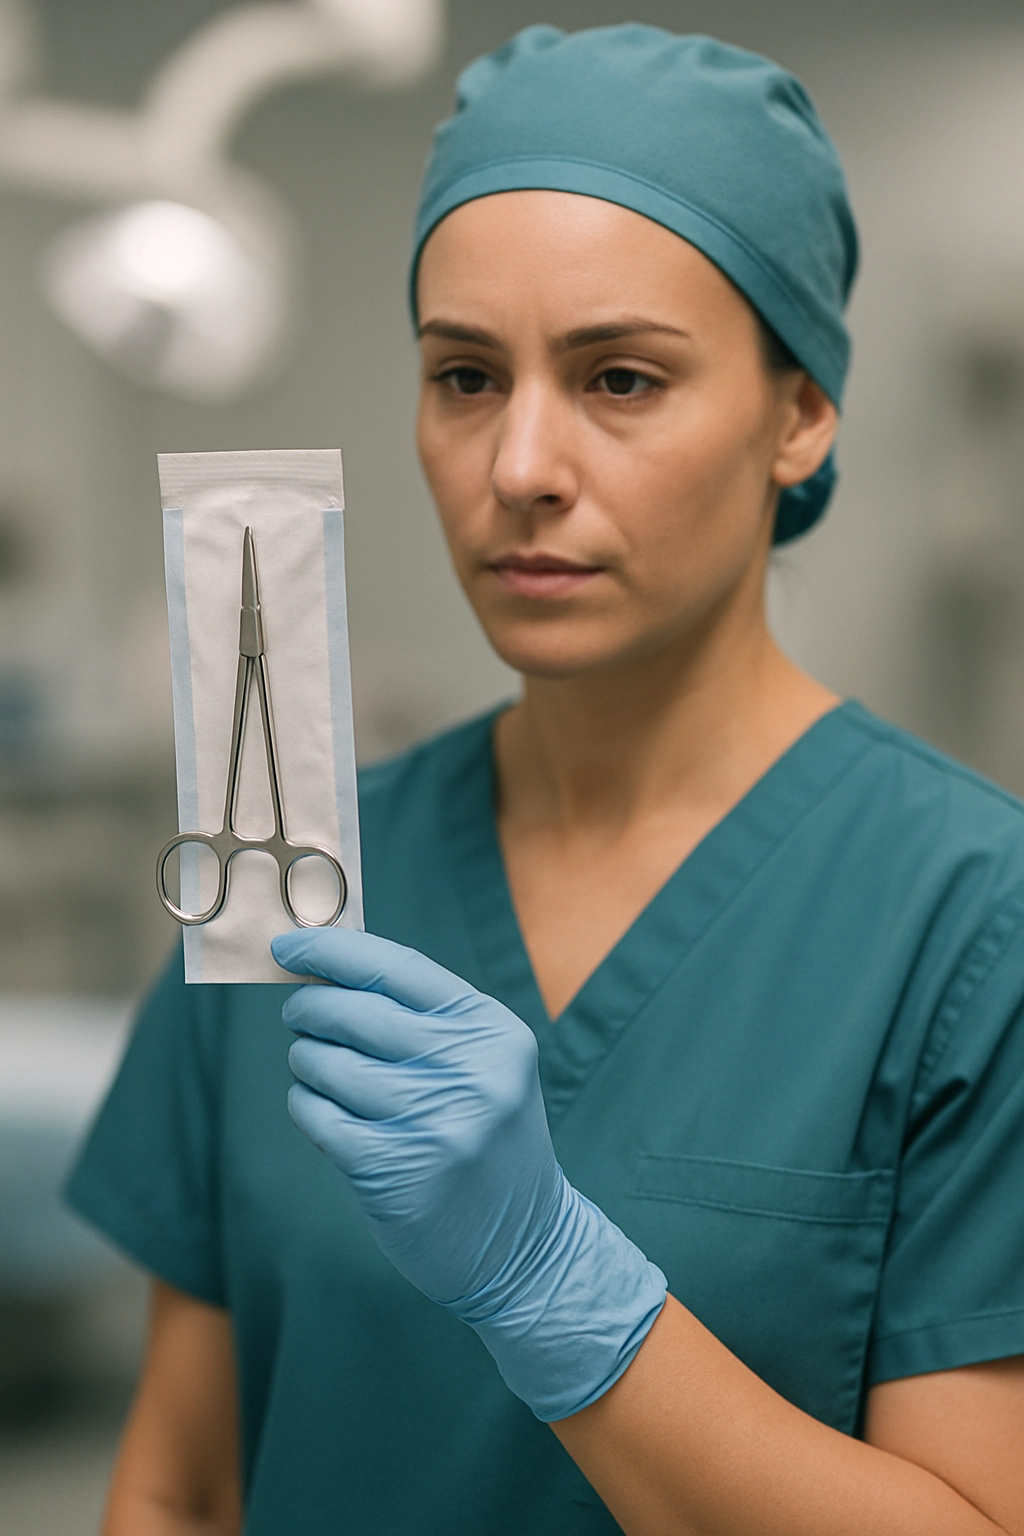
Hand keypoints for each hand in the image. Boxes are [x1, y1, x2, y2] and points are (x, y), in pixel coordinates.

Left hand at [272, 927, 665, 1421]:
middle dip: (310, 1008)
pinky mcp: (395, 1172)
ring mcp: (435, 1124)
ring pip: (327, 1064)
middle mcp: (470, 1072)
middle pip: (354, 1013)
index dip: (332, 950)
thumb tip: (325, 969)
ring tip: (319, 1070)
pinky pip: (317, 1117)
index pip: (397, 967)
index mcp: (492, 1030)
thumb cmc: (485, 1134)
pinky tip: (324, 1113)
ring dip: (307, 1062)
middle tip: (300, 1015)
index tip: (288, 944)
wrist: (525, 1243)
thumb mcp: (482, 1061)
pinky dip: (307, 1107)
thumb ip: (419, 1015)